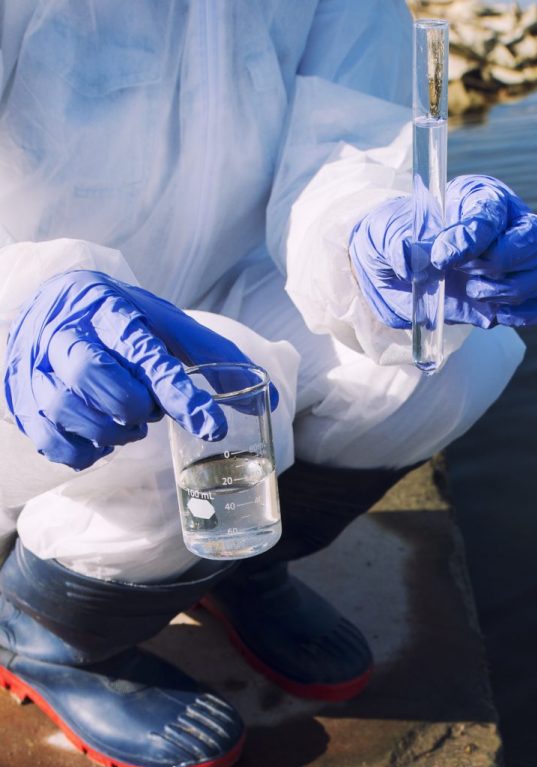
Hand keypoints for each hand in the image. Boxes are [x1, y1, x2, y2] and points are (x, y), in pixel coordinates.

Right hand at [4, 271, 278, 469]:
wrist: (50, 305)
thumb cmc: (120, 321)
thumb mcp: (166, 325)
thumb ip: (216, 359)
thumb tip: (272, 398)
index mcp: (111, 311)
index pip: (149, 356)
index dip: (183, 396)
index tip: (214, 428)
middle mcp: (67, 334)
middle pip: (97, 379)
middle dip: (133, 408)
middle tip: (147, 413)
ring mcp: (37, 367)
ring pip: (70, 410)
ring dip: (111, 431)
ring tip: (128, 424)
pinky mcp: (23, 399)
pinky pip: (52, 440)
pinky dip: (84, 451)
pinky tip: (100, 440)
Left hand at [348, 174, 536, 332]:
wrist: (397, 277)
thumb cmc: (395, 243)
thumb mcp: (383, 236)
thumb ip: (396, 242)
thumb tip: (410, 254)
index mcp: (477, 198)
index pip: (491, 212)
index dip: (472, 238)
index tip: (441, 258)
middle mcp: (508, 223)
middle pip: (536, 235)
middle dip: (504, 262)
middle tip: (469, 279)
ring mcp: (520, 260)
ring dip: (513, 290)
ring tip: (475, 294)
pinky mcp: (521, 294)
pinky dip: (527, 313)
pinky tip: (496, 314)